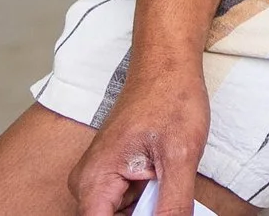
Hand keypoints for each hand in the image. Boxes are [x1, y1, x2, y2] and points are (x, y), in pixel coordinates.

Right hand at [69, 62, 210, 215]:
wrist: (167, 67)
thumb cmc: (171, 100)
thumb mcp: (181, 157)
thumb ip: (173, 203)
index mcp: (94, 181)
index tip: (160, 212)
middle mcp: (88, 183)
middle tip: (167, 192)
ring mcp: (99, 179)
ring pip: (120, 215)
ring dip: (146, 210)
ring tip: (167, 183)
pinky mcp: (113, 174)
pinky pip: (126, 202)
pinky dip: (147, 201)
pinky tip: (165, 184)